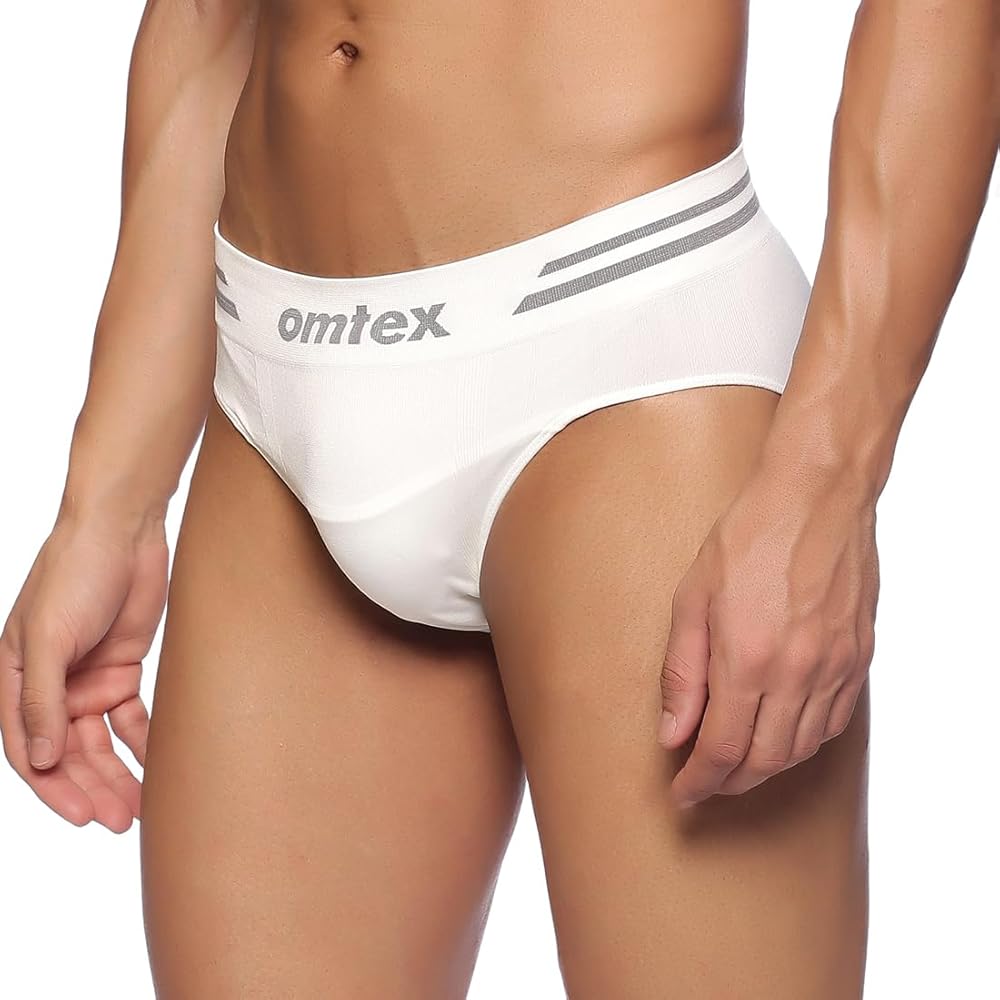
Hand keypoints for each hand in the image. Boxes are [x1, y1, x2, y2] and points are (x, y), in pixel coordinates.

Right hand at [0, 505, 167, 831]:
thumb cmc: (75, 572)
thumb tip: (39, 761)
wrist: (125, 529)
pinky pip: (132, 716)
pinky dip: (143, 741)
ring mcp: (88, 678)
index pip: (29, 748)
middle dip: (91, 788)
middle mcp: (51, 685)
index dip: (52, 787)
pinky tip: (161, 764)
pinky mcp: (124, 667)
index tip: (82, 817)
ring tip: (141, 807)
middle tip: (121, 820)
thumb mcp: (50, 637)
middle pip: (68, 752)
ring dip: (118, 773)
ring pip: (100, 742)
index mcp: (18, 678)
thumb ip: (42, 699)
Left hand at [657, 457, 878, 809]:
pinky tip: (782, 732)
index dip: (698, 781)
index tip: (681, 793)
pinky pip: (834, 723)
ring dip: (766, 767)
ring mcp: (835, 666)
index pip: (721, 749)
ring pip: (802, 748)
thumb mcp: (692, 597)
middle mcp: (797, 672)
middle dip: (729, 782)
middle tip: (704, 782)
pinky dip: (804, 742)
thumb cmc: (748, 536)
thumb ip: (682, 672)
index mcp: (748, 658)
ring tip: (737, 762)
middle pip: (765, 761)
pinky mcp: (859, 656)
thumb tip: (672, 733)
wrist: (817, 495)